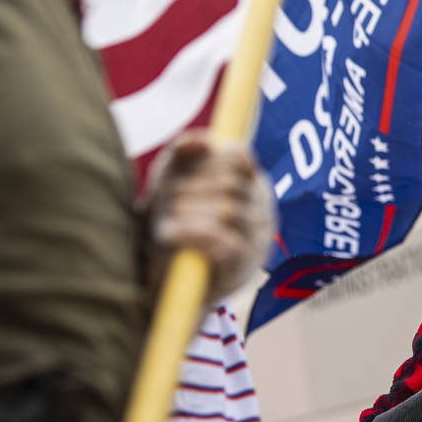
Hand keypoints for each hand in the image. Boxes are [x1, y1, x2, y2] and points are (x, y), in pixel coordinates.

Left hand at [144, 131, 274, 302]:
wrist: (161, 281)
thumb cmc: (171, 222)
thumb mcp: (171, 181)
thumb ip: (183, 154)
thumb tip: (202, 141)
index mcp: (250, 186)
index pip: (240, 157)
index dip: (207, 160)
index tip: (181, 174)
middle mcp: (261, 212)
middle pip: (229, 183)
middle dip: (187, 188)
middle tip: (161, 200)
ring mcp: (256, 241)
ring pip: (227, 210)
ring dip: (186, 211)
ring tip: (162, 221)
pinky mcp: (240, 269)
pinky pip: (224, 243)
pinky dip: (192, 234)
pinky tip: (170, 233)